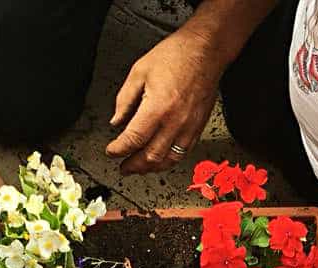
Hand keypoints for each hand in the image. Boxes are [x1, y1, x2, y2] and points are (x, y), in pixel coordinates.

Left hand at [107, 30, 224, 174]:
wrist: (206, 50)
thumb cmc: (176, 55)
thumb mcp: (139, 72)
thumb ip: (124, 100)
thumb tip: (116, 121)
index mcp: (157, 107)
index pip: (133, 139)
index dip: (118, 150)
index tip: (111, 151)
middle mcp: (175, 121)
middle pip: (150, 156)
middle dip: (133, 165)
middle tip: (123, 167)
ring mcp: (189, 126)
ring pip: (168, 160)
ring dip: (151, 168)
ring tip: (139, 168)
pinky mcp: (198, 127)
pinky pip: (183, 153)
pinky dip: (168, 161)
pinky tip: (160, 160)